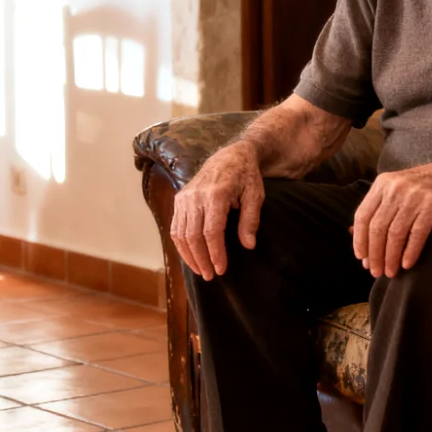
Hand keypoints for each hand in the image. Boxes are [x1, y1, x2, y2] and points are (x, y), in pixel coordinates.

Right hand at [169, 141, 264, 280]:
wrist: (230, 155)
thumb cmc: (246, 176)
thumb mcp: (255, 195)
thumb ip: (250, 220)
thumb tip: (248, 245)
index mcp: (216, 194)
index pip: (211, 231)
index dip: (215, 253)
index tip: (221, 269)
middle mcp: (196, 196)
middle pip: (193, 235)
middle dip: (201, 259)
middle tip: (210, 276)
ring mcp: (185, 197)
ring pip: (180, 233)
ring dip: (189, 255)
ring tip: (200, 270)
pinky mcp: (180, 199)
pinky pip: (176, 227)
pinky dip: (181, 245)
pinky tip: (191, 256)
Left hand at [352, 155, 431, 277]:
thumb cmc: (430, 184)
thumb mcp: (400, 186)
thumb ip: (381, 204)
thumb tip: (355, 233)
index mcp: (384, 182)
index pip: (363, 215)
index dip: (359, 240)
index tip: (361, 259)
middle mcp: (397, 187)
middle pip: (377, 227)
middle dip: (374, 254)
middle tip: (376, 272)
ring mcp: (416, 195)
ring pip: (395, 233)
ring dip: (391, 257)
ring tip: (391, 272)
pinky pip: (417, 233)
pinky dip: (410, 251)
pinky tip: (407, 265)